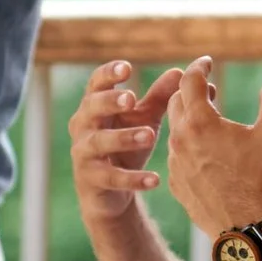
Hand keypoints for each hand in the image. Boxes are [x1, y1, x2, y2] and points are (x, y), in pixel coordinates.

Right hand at [67, 61, 181, 222]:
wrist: (109, 192)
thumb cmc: (124, 147)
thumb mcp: (142, 120)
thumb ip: (158, 98)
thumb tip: (179, 72)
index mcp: (94, 107)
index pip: (96, 84)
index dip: (108, 74)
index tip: (127, 68)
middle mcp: (82, 126)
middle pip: (90, 108)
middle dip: (108, 102)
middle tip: (130, 99)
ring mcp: (83, 153)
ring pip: (98, 142)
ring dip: (123, 137)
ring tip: (149, 135)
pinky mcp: (90, 179)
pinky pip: (110, 177)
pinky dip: (132, 178)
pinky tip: (155, 179)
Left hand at [164, 56, 261, 235]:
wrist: (244, 223)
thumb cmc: (259, 177)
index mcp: (200, 121)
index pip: (190, 81)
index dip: (199, 67)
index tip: (207, 63)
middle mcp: (180, 138)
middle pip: (177, 102)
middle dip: (193, 92)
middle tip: (212, 92)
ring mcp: (174, 161)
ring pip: (175, 129)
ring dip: (189, 121)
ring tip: (211, 123)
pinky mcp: (174, 180)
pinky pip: (176, 155)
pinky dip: (187, 146)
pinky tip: (205, 153)